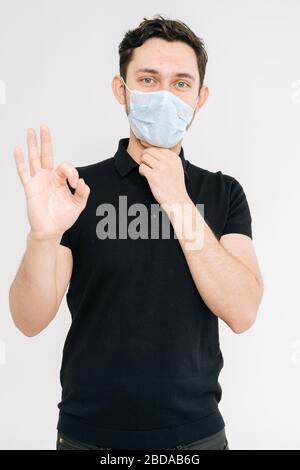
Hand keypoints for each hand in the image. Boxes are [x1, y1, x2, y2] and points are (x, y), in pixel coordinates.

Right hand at [13, 125, 89, 240]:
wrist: (51, 230)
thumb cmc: (63, 218)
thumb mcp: (78, 205)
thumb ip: (83, 193)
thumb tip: (83, 182)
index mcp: (60, 180)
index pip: (66, 167)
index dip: (73, 173)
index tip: (76, 185)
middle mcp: (48, 177)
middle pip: (46, 154)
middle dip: (46, 140)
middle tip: (44, 126)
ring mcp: (38, 181)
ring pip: (34, 159)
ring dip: (32, 145)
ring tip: (30, 131)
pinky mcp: (30, 188)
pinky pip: (23, 172)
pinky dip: (20, 161)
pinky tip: (17, 149)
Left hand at [138, 147, 188, 206]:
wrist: (177, 200)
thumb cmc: (175, 186)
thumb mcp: (177, 168)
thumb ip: (168, 159)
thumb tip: (154, 150)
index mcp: (174, 158)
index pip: (158, 147)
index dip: (150, 149)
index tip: (147, 153)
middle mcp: (168, 162)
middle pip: (150, 151)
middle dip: (145, 156)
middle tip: (146, 164)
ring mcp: (161, 169)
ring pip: (144, 157)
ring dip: (143, 163)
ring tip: (146, 170)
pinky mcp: (154, 177)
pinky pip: (142, 167)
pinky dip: (141, 171)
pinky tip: (145, 176)